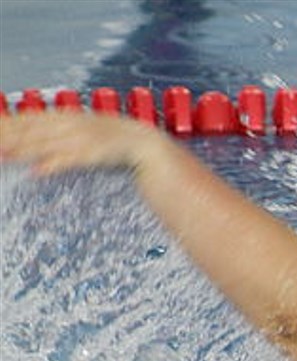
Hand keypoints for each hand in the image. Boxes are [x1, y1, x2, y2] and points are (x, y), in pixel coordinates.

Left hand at [0, 111, 168, 176]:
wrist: (147, 145)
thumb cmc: (116, 143)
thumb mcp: (87, 133)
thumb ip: (63, 141)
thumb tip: (40, 154)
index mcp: (69, 117)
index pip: (31, 118)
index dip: (9, 123)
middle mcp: (72, 125)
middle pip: (33, 130)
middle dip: (9, 136)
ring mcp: (82, 139)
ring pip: (45, 144)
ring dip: (23, 150)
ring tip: (2, 155)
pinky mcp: (94, 154)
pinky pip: (70, 161)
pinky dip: (53, 166)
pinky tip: (37, 173)